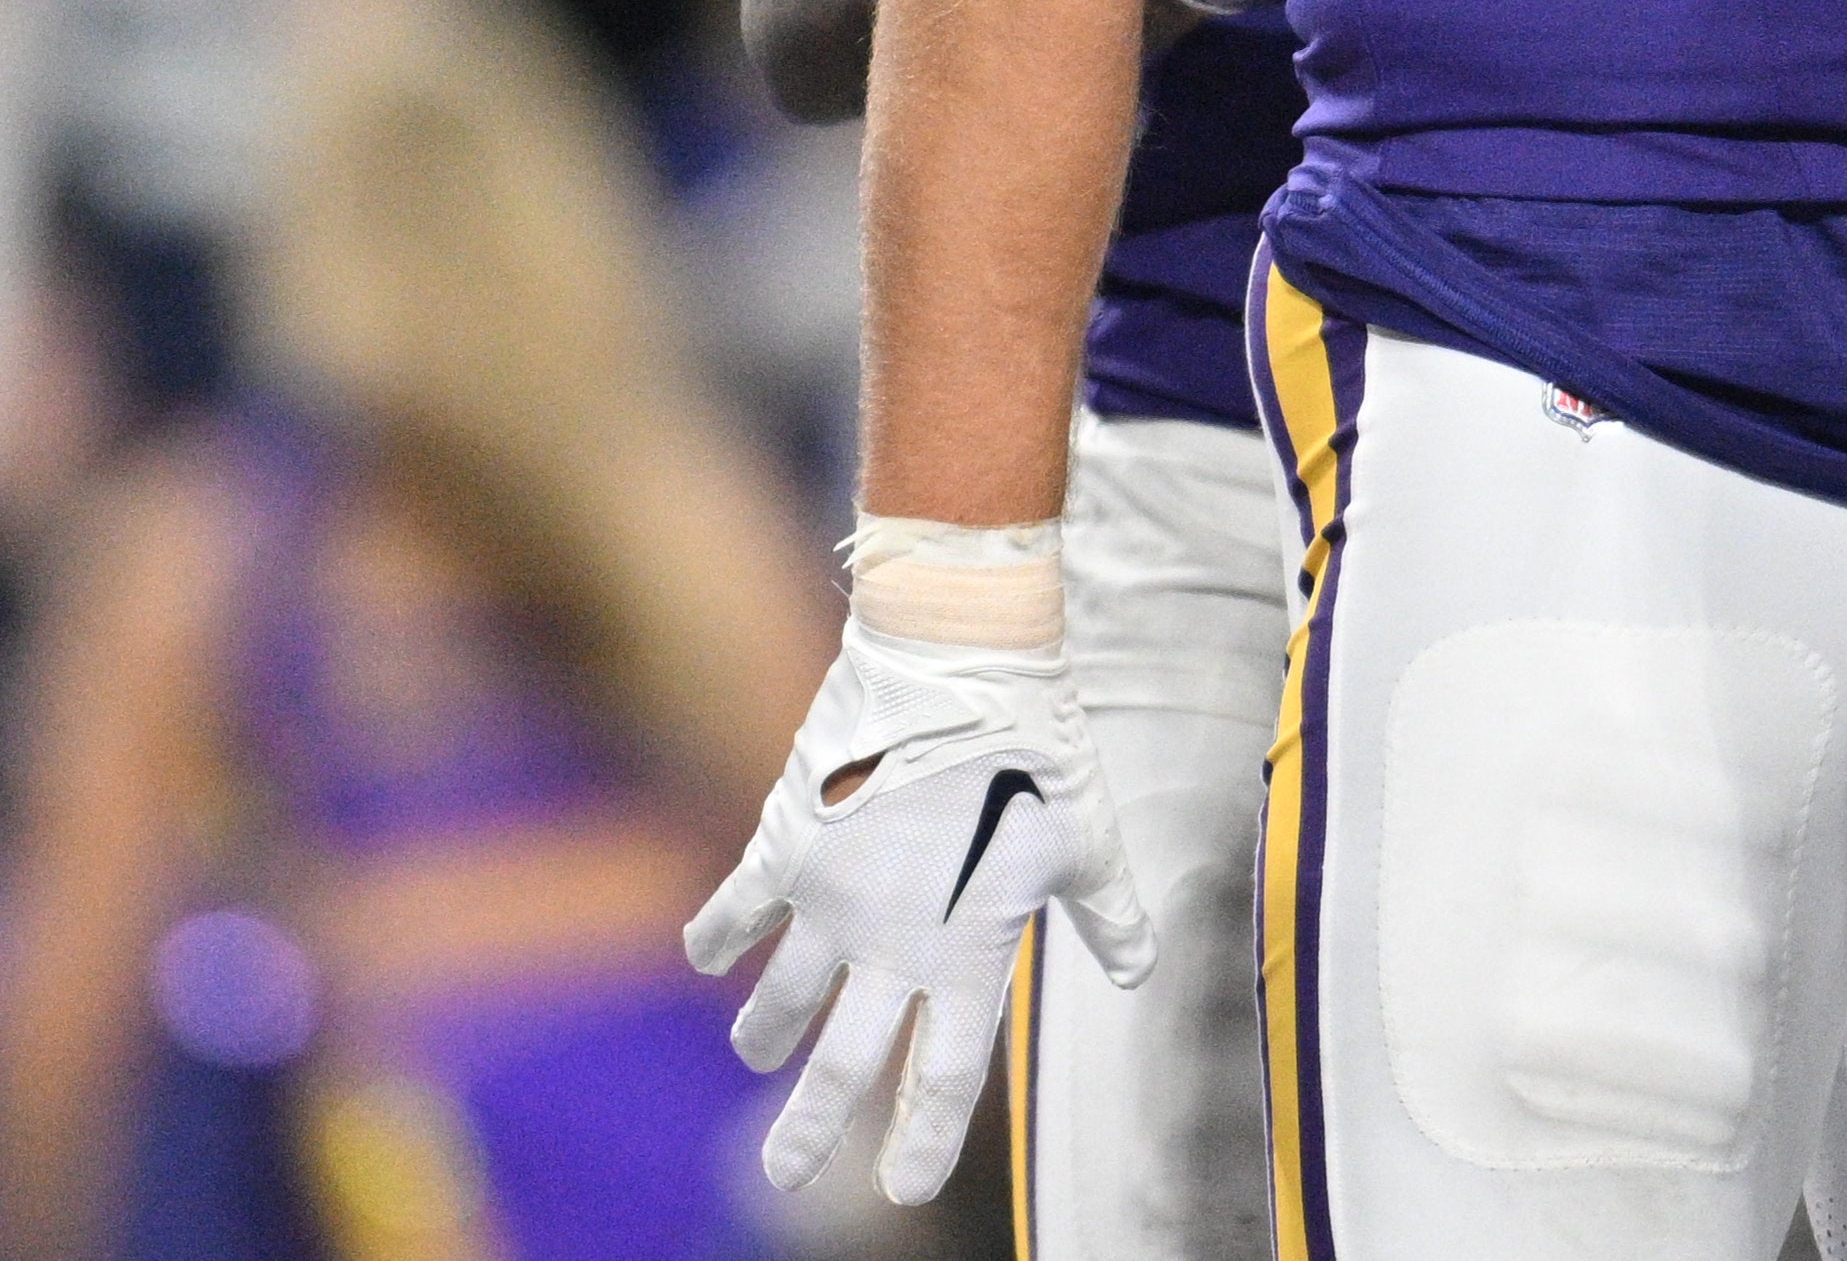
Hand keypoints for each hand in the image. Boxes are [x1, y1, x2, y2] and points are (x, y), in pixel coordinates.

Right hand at [686, 613, 1154, 1200]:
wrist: (959, 655)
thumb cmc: (1038, 744)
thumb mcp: (1087, 835)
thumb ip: (1108, 911)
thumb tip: (1139, 972)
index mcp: (969, 949)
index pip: (946, 1074)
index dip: (925, 1138)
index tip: (909, 1191)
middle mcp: (892, 941)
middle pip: (843, 1064)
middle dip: (811, 1129)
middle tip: (782, 1177)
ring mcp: (830, 898)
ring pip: (778, 1000)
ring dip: (766, 1032)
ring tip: (757, 1051)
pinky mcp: (786, 845)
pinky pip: (732, 913)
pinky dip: (714, 939)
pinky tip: (707, 957)